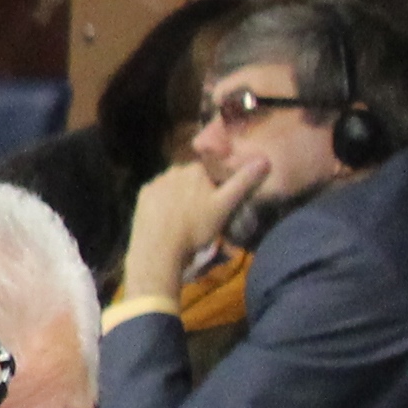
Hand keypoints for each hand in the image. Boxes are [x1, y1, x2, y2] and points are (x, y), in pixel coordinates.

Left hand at [119, 157, 256, 306]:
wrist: (159, 247)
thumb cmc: (196, 227)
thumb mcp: (225, 205)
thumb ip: (243, 182)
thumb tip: (265, 160)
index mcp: (195, 169)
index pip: (210, 173)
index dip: (216, 189)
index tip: (216, 206)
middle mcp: (173, 170)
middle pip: (191, 179)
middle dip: (197, 192)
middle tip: (201, 215)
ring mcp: (155, 182)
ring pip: (174, 186)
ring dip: (180, 197)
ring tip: (184, 220)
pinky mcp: (142, 195)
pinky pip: (158, 195)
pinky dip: (163, 203)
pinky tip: (167, 219)